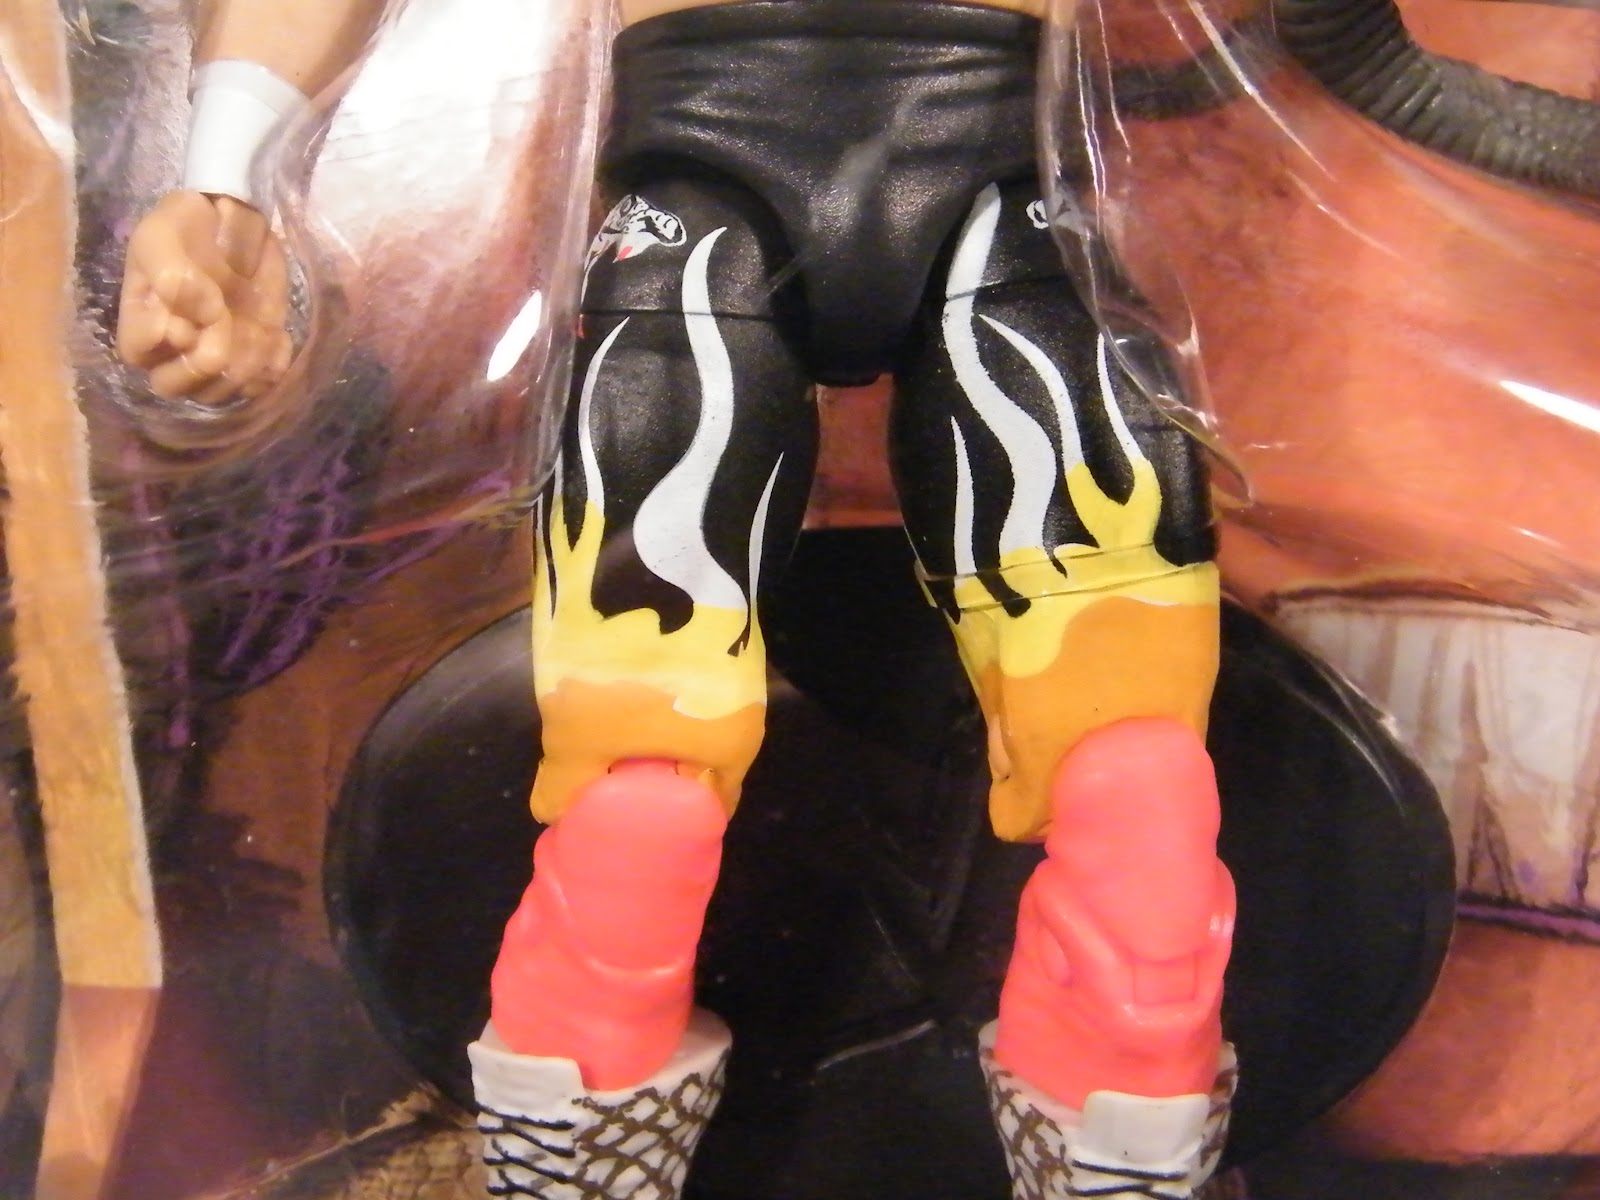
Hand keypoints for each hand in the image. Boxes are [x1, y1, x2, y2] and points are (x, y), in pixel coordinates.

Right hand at [116, 191, 291, 404]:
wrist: (229, 219)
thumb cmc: (183, 228)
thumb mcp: (162, 235)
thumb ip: (171, 275)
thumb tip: (201, 315)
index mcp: (141, 318)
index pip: (139, 356)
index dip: (165, 341)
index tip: (190, 311)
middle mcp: (172, 346)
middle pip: (175, 387)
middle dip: (205, 362)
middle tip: (225, 323)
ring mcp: (212, 354)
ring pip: (220, 391)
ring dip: (243, 363)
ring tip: (256, 326)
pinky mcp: (250, 357)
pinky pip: (259, 383)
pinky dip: (271, 364)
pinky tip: (275, 334)